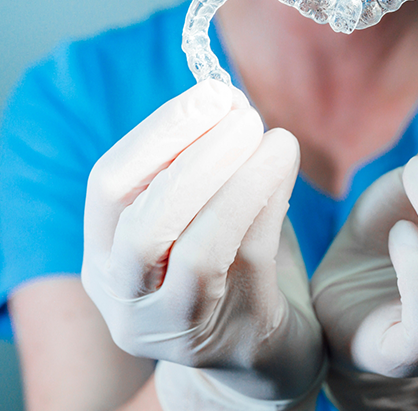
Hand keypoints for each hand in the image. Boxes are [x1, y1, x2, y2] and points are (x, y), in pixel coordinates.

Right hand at [82, 80, 322, 406]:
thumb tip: (228, 97)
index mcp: (105, 257)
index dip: (159, 134)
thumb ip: (205, 164)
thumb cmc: (228, 268)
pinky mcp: (230, 336)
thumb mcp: (200, 215)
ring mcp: (174, 326)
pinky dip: (268, 204)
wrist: (258, 350)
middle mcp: (126, 298)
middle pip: (143, 224)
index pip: (109, 187)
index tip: (212, 93)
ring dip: (238, 181)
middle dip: (196, 157)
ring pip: (197, 250)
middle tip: (244, 115)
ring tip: (275, 137)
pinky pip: (248, 261)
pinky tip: (285, 168)